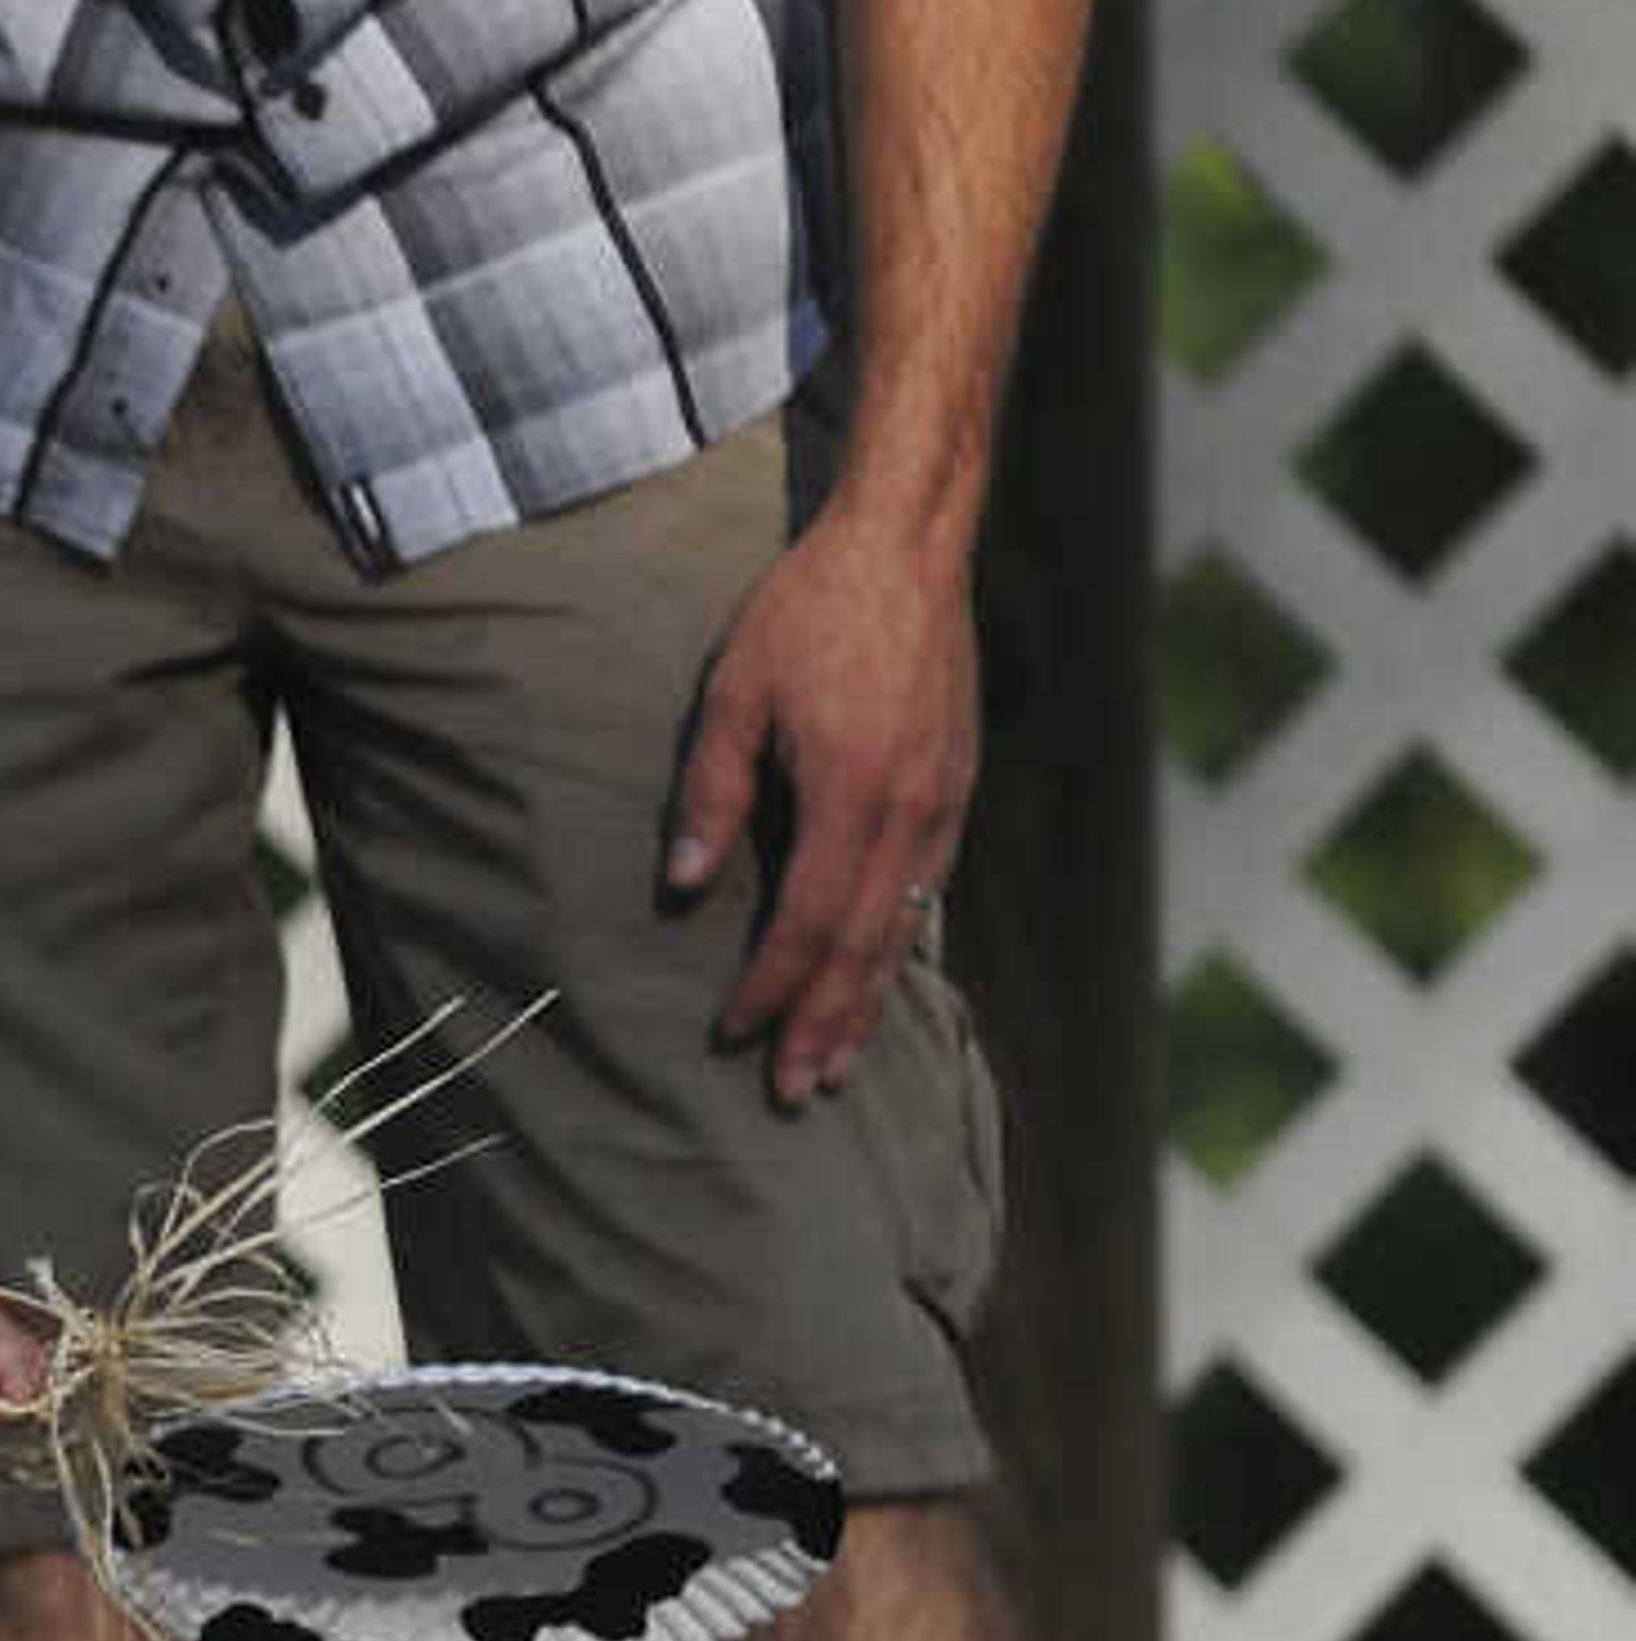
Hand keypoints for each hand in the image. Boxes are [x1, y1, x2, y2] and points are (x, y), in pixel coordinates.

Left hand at [662, 501, 976, 1104]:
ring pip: (905, 926)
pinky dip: (902, 941)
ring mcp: (944, 802)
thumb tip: (684, 885)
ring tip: (836, 1060)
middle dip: (826, 1024)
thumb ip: (710, 793)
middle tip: (795, 1092)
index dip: (770, 987)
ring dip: (869, 999)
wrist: (908, 548)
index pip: (806, 922)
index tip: (733, 1035)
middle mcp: (909, 812)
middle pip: (865, 947)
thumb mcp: (735, 693)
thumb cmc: (807, 612)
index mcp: (849, 794)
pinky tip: (881, 972)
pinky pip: (929, 886)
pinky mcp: (957, 785)